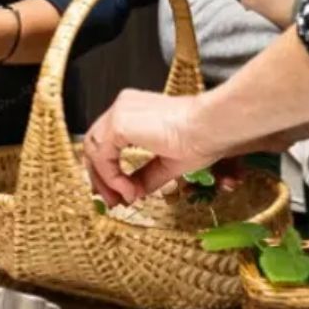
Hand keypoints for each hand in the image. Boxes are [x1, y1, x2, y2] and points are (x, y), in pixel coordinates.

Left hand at [83, 88, 219, 206]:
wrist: (212, 128)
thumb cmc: (201, 139)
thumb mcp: (167, 164)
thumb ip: (145, 176)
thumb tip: (131, 195)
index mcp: (133, 111)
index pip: (106, 141)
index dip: (106, 170)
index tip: (116, 194)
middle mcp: (123, 106)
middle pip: (95, 144)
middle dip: (100, 177)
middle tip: (111, 201)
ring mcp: (119, 111)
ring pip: (95, 149)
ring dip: (105, 179)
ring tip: (122, 198)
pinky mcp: (120, 122)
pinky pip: (103, 154)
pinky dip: (111, 176)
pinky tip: (128, 190)